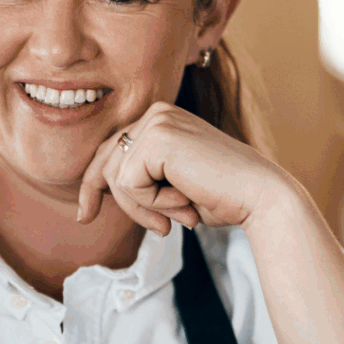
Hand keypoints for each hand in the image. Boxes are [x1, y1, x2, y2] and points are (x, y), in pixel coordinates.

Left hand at [76, 102, 285, 234]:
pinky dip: (152, 204)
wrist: (259, 196)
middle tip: (160, 229)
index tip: (85, 216)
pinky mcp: (157, 137)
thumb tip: (97, 192)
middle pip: (107, 164)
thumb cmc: (222, 196)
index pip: (111, 152)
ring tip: (180, 215)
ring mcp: (156, 122)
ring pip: (117, 178)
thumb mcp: (170, 188)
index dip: (93, 186)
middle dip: (122, 204)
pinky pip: (129, 184)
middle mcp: (156, 113)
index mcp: (160, 120)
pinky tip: (184, 200)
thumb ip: (140, 181)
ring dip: (145, 208)